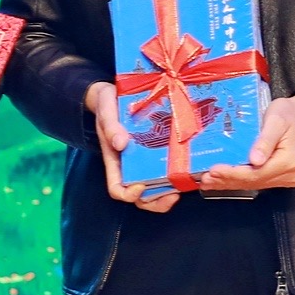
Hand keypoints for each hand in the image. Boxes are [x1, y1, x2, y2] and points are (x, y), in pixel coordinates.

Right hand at [86, 81, 181, 212]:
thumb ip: (110, 126)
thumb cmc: (106, 105)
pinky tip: (188, 168)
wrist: (114, 93)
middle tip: (172, 195)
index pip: (117, 189)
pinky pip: (166, 169)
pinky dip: (177, 174)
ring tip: (183, 186)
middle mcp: (129, 166)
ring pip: (156, 188)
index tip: (140, 186)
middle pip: (140, 197)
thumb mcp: (106, 112)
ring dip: (169, 193)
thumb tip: (121, 144)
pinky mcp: (157, 151)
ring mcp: (144, 161)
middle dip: (156, 201)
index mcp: (115, 161)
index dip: (128, 194)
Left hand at [194, 91, 294, 194]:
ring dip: (230, 183)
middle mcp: (289, 175)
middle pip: (253, 181)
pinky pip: (258, 181)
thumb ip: (265, 140)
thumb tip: (254, 160)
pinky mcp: (282, 177)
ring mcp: (287, 178)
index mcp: (289, 161)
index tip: (214, 170)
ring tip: (209, 181)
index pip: (256, 173)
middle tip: (205, 178)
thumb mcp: (276, 120)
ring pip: (254, 184)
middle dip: (227, 180)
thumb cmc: (290, 114)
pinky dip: (240, 180)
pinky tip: (224, 180)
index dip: (233, 173)